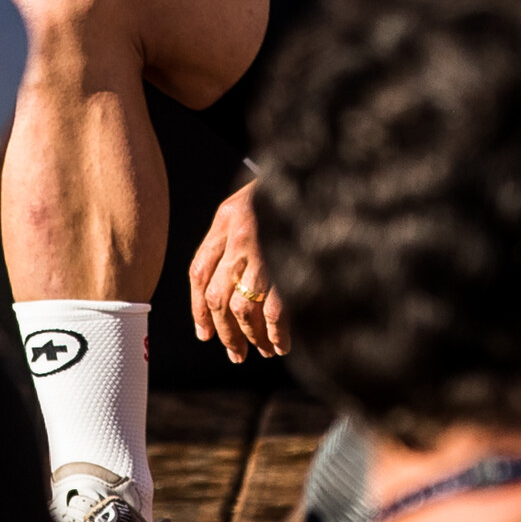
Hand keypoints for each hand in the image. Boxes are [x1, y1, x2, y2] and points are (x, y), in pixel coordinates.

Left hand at [187, 182, 286, 361]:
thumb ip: (236, 233)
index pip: (199, 271)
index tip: (205, 334)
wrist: (322, 167)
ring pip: (242, 307)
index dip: (198, 308)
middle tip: (235, 353)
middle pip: (218, 296)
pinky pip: (275, 307)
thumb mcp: (253, 199)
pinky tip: (282, 344)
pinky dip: (276, 331)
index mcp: (227, 216)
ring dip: (250, 336)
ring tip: (262, 351)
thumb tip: (228, 289)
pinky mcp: (291, 259)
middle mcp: (240, 233)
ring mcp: (264, 247)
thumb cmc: (291, 188)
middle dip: (225, 332)